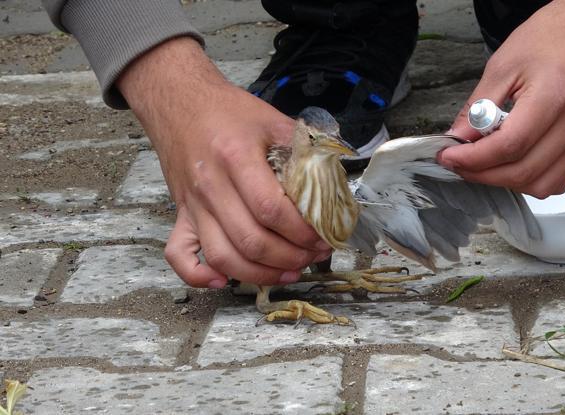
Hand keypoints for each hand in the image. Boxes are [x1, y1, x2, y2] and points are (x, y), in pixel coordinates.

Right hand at [118, 37, 330, 287]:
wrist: (180, 101)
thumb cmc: (229, 112)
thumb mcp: (273, 120)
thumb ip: (304, 151)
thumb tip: (336, 185)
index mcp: (236, 157)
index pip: (271, 210)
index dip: (302, 232)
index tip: (324, 236)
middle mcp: (211, 185)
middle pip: (251, 241)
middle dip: (291, 257)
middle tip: (314, 255)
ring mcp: (192, 204)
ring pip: (224, 257)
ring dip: (261, 273)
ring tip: (290, 271)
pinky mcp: (181, 215)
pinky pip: (180, 256)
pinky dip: (200, 276)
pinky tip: (226, 282)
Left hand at [439, 0, 564, 197]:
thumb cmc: (553, 38)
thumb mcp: (504, 64)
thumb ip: (478, 106)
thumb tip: (457, 138)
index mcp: (553, 97)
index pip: (508, 145)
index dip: (472, 158)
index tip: (447, 156)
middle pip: (522, 171)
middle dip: (481, 173)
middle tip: (458, 163)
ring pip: (540, 184)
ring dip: (505, 181)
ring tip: (482, 165)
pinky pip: (557, 181)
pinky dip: (529, 181)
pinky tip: (511, 165)